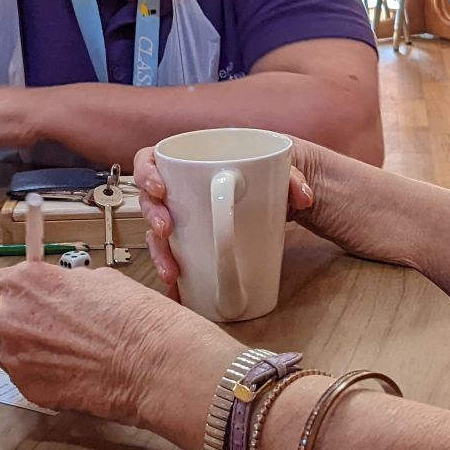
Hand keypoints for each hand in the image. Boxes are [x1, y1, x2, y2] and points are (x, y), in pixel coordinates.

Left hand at [0, 261, 235, 444]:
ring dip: (33, 351)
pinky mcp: (27, 389)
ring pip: (13, 351)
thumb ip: (66, 285)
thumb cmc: (133, 319)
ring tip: (70, 353)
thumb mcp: (99, 280)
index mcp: (26, 283)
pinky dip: (44, 376)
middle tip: (62, 330)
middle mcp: (11, 318)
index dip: (15, 292)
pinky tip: (74, 372)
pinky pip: (26, 378)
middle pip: (6, 319)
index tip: (25, 299)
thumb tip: (62, 292)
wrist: (150, 363)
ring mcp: (15, 357)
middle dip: (29, 322)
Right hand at [134, 141, 327, 303]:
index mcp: (190, 163)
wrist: (279, 194)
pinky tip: (178, 290)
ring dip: (159, 253)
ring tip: (172, 271)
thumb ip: (294, 177)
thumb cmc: (269, 170)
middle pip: (149, 201)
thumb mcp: (281, 167)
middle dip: (153, 217)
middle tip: (167, 229)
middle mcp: (180, 191)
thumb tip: (302, 196)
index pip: (150, 159)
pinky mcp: (192, 243)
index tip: (161, 188)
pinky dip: (173, 275)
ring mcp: (183, 218)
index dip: (147, 173)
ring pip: (157, 235)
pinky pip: (173, 258)